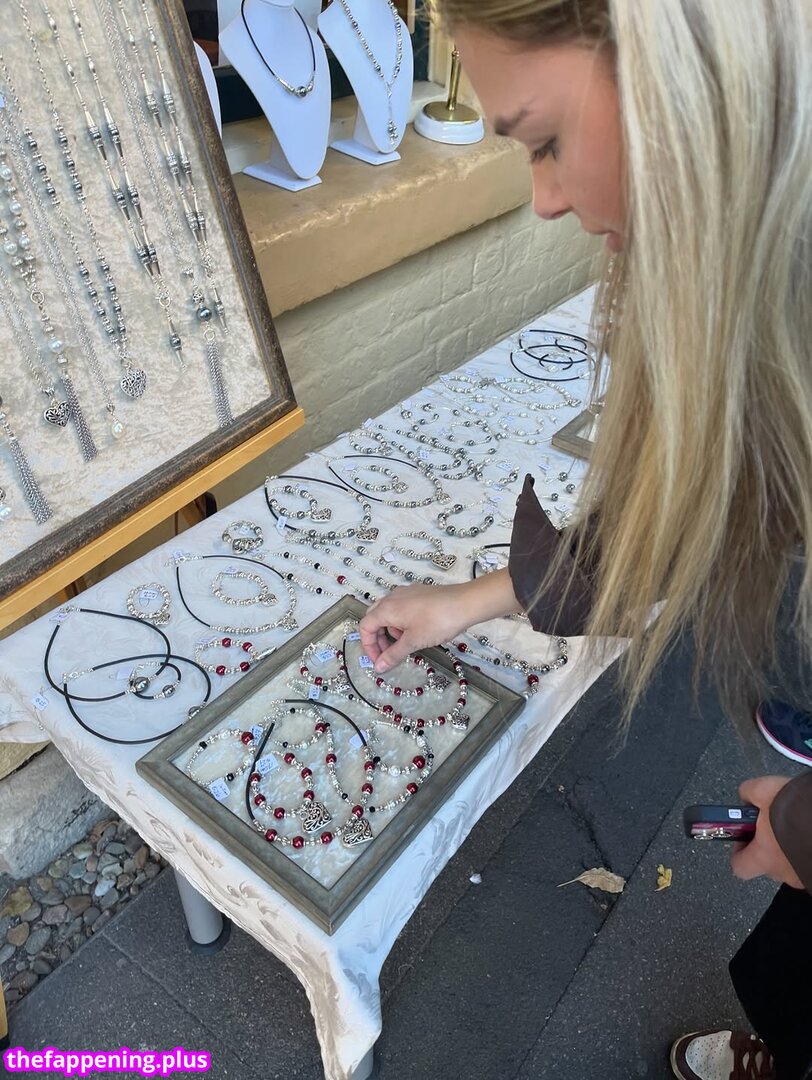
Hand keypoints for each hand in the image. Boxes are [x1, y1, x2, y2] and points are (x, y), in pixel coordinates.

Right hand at [359, 582, 477, 672]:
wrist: (465, 603)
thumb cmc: (437, 622)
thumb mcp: (413, 641)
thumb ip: (393, 654)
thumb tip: (378, 667)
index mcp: (386, 608)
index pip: (365, 627)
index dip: (369, 647)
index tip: (379, 661)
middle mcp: (392, 597)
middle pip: (374, 618)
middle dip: (378, 638)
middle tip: (388, 654)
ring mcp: (405, 593)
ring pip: (388, 613)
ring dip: (391, 631)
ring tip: (406, 644)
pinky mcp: (418, 593)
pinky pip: (401, 608)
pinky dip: (401, 622)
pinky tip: (417, 631)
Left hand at [730, 776, 803, 888]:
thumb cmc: (799, 810)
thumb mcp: (763, 790)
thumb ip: (748, 793)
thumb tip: (746, 796)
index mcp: (764, 858)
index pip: (740, 867)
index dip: (739, 850)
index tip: (743, 835)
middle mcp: (785, 873)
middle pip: (767, 862)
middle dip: (768, 843)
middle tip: (771, 823)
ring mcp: (804, 874)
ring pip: (790, 860)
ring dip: (789, 845)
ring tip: (794, 822)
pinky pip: (806, 857)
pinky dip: (805, 845)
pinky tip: (807, 827)